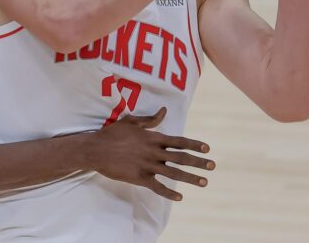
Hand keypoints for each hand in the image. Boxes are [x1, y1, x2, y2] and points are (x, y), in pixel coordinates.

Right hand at [90, 107, 214, 200]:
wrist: (95, 149)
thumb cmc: (112, 134)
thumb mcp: (131, 121)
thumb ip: (150, 119)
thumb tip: (164, 111)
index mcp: (152, 137)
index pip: (179, 141)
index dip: (194, 144)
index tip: (207, 148)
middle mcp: (153, 152)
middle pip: (181, 158)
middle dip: (198, 162)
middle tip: (212, 166)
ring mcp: (147, 166)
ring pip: (173, 173)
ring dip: (190, 178)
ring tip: (204, 182)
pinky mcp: (139, 178)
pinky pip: (157, 187)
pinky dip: (169, 193)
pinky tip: (180, 197)